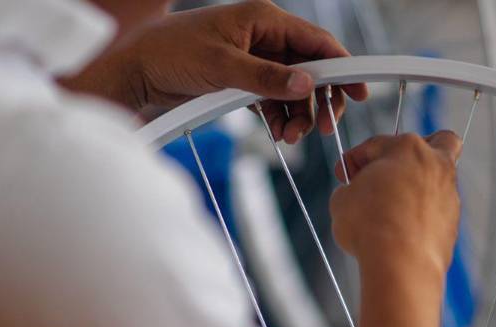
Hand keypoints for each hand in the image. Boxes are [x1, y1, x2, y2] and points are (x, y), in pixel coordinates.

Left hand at [61, 0, 367, 142]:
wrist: (135, 69)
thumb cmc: (172, 54)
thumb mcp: (221, 67)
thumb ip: (266, 79)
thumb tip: (306, 87)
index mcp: (264, 18)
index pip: (316, 42)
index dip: (342, 67)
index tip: (360, 93)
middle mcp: (264, 35)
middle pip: (310, 69)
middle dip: (319, 101)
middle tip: (323, 129)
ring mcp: (255, 58)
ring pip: (293, 89)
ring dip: (298, 116)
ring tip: (291, 139)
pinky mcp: (244, 78)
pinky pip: (274, 99)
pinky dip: (279, 118)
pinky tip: (278, 136)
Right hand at [329, 132, 462, 278]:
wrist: (401, 264)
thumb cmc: (370, 226)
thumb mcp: (343, 200)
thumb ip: (351, 189)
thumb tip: (355, 194)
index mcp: (407, 148)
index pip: (376, 144)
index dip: (354, 159)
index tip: (343, 174)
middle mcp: (436, 165)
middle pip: (438, 142)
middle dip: (417, 151)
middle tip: (392, 170)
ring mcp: (449, 194)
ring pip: (439, 180)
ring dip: (417, 188)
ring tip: (389, 209)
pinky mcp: (453, 223)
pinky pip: (437, 211)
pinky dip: (421, 215)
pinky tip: (401, 230)